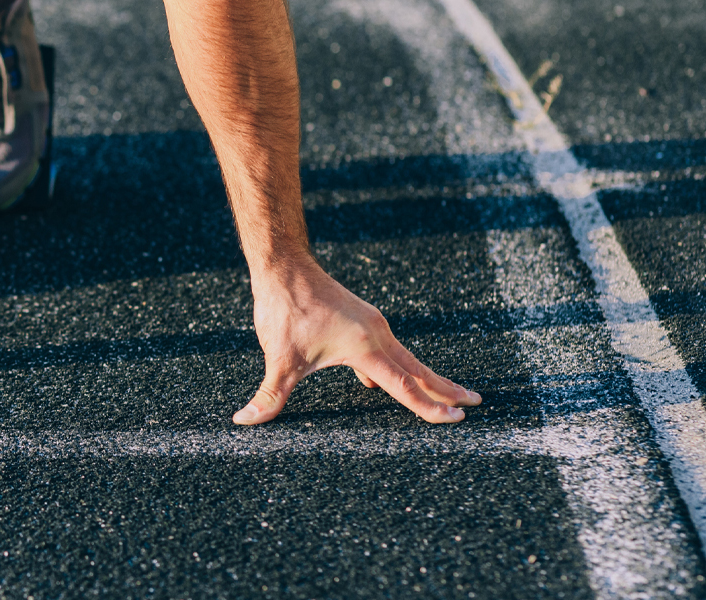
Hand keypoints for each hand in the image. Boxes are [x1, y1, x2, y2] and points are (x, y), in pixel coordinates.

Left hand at [234, 261, 481, 424]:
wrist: (284, 267)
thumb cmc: (284, 311)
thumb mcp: (278, 359)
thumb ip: (268, 396)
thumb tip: (244, 421)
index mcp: (365, 347)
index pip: (405, 385)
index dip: (431, 406)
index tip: (458, 418)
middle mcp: (376, 334)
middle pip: (418, 369)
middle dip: (446, 389)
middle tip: (475, 403)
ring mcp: (371, 324)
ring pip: (404, 357)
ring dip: (424, 377)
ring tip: (445, 393)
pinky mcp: (361, 319)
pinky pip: (385, 348)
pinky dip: (395, 366)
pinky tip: (376, 382)